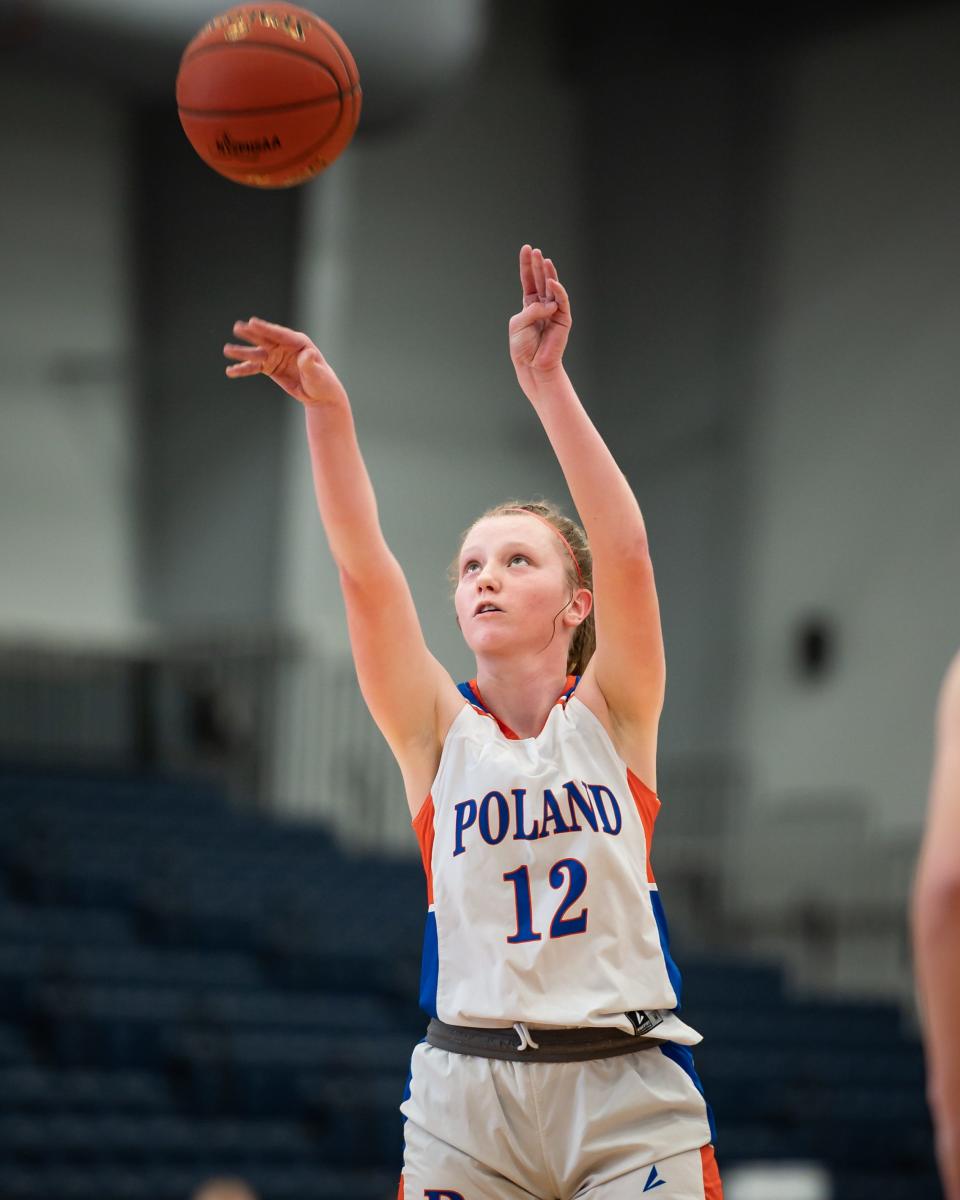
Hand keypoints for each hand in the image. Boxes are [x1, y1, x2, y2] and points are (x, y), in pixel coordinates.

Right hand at [223, 317, 347, 407]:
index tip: (252, 322)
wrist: (319, 395)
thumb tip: (305, 355)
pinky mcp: (270, 367)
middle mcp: (285, 346)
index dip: (266, 329)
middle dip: (251, 334)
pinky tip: (231, 371)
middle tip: (238, 327)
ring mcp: (276, 356)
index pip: (280, 334)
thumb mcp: (318, 374)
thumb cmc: (322, 382)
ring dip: (242, 352)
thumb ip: (310, 364)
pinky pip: (254, 367)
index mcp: (299, 343)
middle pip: (265, 339)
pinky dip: (243, 369)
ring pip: (256, 353)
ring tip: (227, 350)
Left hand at [508, 245, 571, 380]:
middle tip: (536, 251)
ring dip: (548, 274)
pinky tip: (552, 282)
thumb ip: (531, 310)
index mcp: (529, 306)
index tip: (526, 249)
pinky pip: (562, 302)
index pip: (528, 281)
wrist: (532, 366)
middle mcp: (543, 306)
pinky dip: (558, 291)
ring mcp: (554, 311)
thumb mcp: (518, 324)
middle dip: (537, 265)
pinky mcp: (563, 319)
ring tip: (544, 260)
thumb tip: (548, 304)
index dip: (527, 265)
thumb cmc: (522, 347)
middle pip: (540, 280)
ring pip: (552, 288)